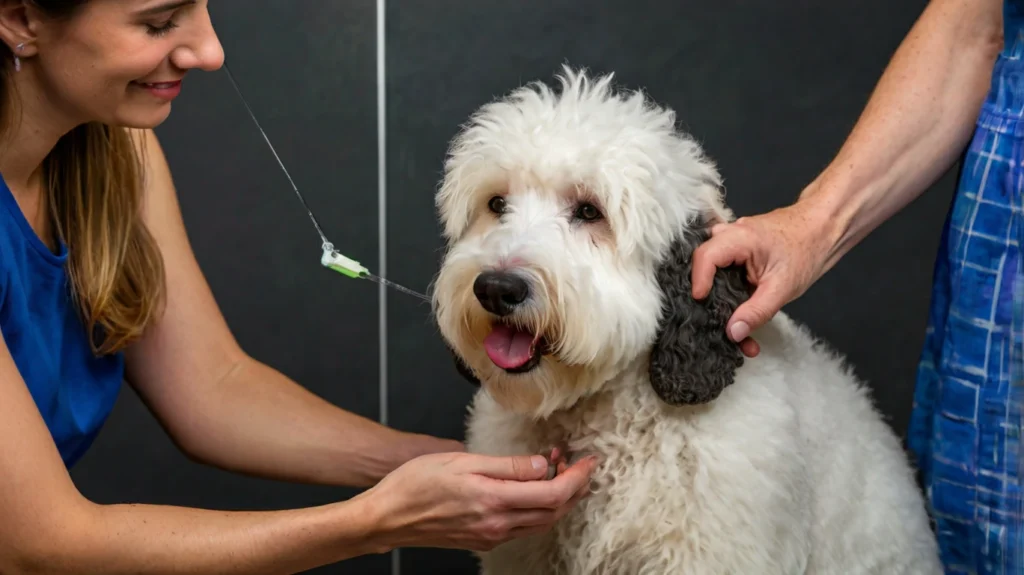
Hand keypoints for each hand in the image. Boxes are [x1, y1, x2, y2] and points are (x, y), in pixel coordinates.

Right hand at [363, 451, 598, 551]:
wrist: (387, 517)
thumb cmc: (416, 483)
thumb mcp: (463, 461)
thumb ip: (508, 466)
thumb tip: (543, 464)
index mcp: (495, 501)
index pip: (554, 493)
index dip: (578, 477)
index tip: (589, 460)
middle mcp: (497, 525)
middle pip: (554, 512)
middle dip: (575, 488)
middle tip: (579, 463)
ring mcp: (491, 536)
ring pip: (541, 522)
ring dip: (558, 499)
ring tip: (559, 471)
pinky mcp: (482, 540)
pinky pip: (522, 527)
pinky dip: (537, 508)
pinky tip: (532, 490)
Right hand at [691, 203, 831, 356]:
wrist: (822, 231)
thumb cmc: (806, 250)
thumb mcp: (782, 288)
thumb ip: (756, 311)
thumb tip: (733, 332)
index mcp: (738, 237)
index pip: (705, 257)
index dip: (699, 282)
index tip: (701, 305)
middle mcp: (728, 237)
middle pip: (704, 269)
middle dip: (710, 301)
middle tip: (716, 326)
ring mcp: (730, 244)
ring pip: (713, 275)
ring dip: (720, 302)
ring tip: (732, 330)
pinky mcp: (735, 255)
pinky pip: (724, 276)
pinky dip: (729, 297)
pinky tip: (740, 320)